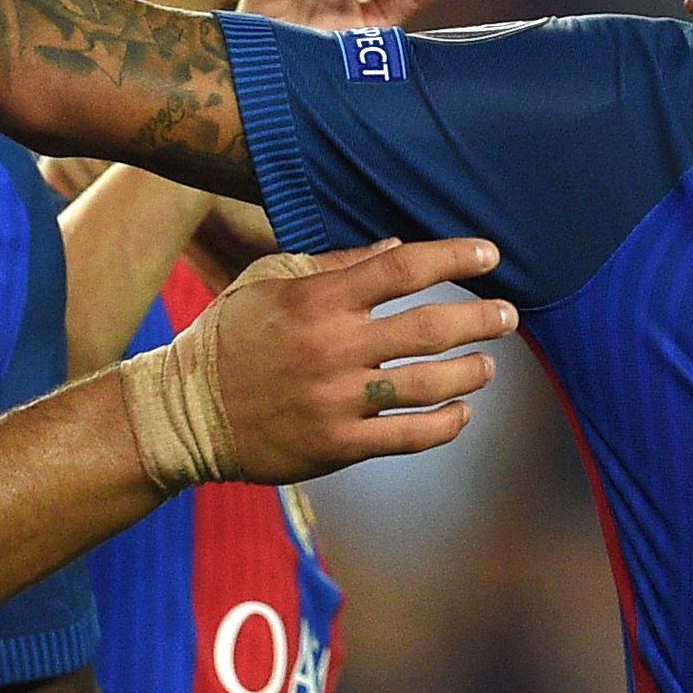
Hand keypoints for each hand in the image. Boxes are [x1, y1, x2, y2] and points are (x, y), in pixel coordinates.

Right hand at [185, 239, 515, 474]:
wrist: (185, 412)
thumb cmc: (226, 339)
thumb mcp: (267, 283)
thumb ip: (330, 266)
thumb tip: (391, 247)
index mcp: (318, 301)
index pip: (401, 269)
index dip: (453, 259)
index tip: (489, 256)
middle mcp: (333, 348)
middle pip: (429, 328)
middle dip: (480, 319)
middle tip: (507, 316)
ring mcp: (337, 400)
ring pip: (429, 385)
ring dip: (470, 371)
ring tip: (487, 365)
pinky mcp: (338, 445)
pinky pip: (409, 436)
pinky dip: (446, 424)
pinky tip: (461, 413)